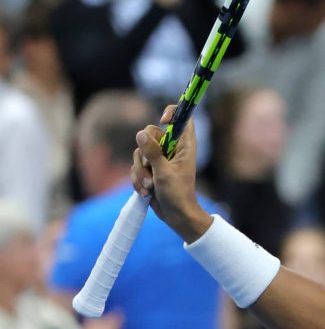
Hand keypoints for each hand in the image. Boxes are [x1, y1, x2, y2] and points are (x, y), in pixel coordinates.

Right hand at [132, 105, 212, 242]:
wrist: (175, 215)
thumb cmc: (177, 193)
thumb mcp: (164, 173)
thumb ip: (153, 153)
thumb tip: (141, 134)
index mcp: (184, 144)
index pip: (182, 117)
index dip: (172, 113)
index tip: (163, 122)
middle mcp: (172, 148)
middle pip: (150, 132)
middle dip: (145, 152)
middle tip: (150, 167)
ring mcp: (160, 158)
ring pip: (139, 151)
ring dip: (141, 171)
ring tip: (150, 186)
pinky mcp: (150, 168)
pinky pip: (135, 166)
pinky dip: (138, 179)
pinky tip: (146, 192)